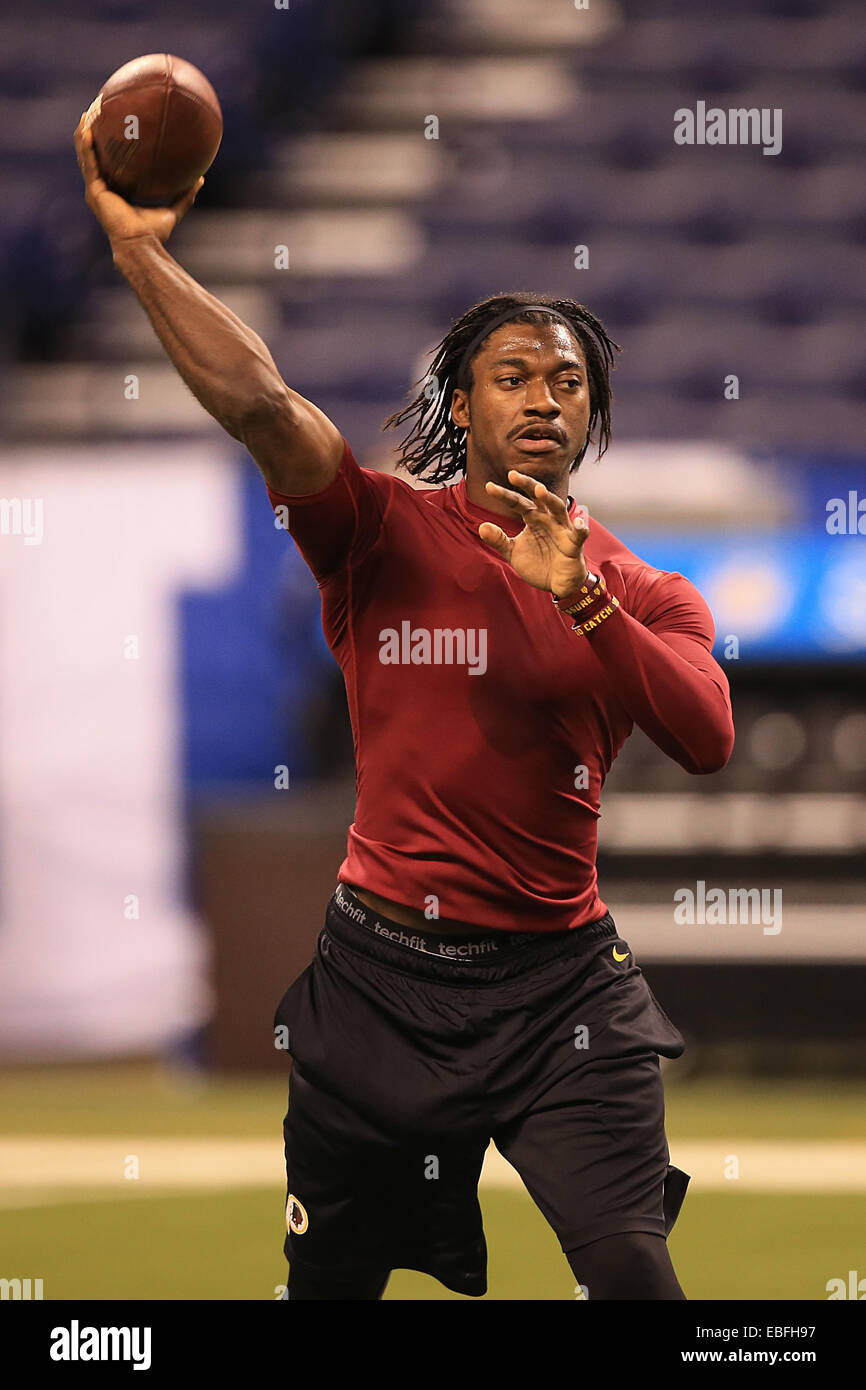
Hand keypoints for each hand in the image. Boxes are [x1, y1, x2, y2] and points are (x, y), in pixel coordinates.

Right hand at [74, 112, 203, 249]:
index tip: (113, 126)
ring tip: (87, 114)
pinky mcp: (94, 191)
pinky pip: (89, 164)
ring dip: (84, 135)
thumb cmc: (154, 233)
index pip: (109, 165)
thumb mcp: (172, 209)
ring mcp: (96, 190)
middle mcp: (102, 190)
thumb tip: (200, 179)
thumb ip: (185, 195)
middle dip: (93, 134)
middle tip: (96, 111)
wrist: (141, 244)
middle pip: (94, 156)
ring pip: (86, 157)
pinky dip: (86, 146)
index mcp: (116, 192)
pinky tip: (87, 129)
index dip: (109, 147)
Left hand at [479, 470, 589, 597]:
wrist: (557, 584)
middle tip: (513, 474)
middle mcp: (548, 519)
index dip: (504, 495)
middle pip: (538, 497)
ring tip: (539, 490)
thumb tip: (481, 526)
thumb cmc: (538, 563)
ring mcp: (562, 530)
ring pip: (557, 509)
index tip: (489, 486)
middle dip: (527, 485)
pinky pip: (579, 534)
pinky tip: (578, 522)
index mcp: (533, 518)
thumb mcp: (513, 552)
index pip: (518, 502)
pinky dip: (580, 528)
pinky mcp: (574, 545)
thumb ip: (498, 540)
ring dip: (549, 499)